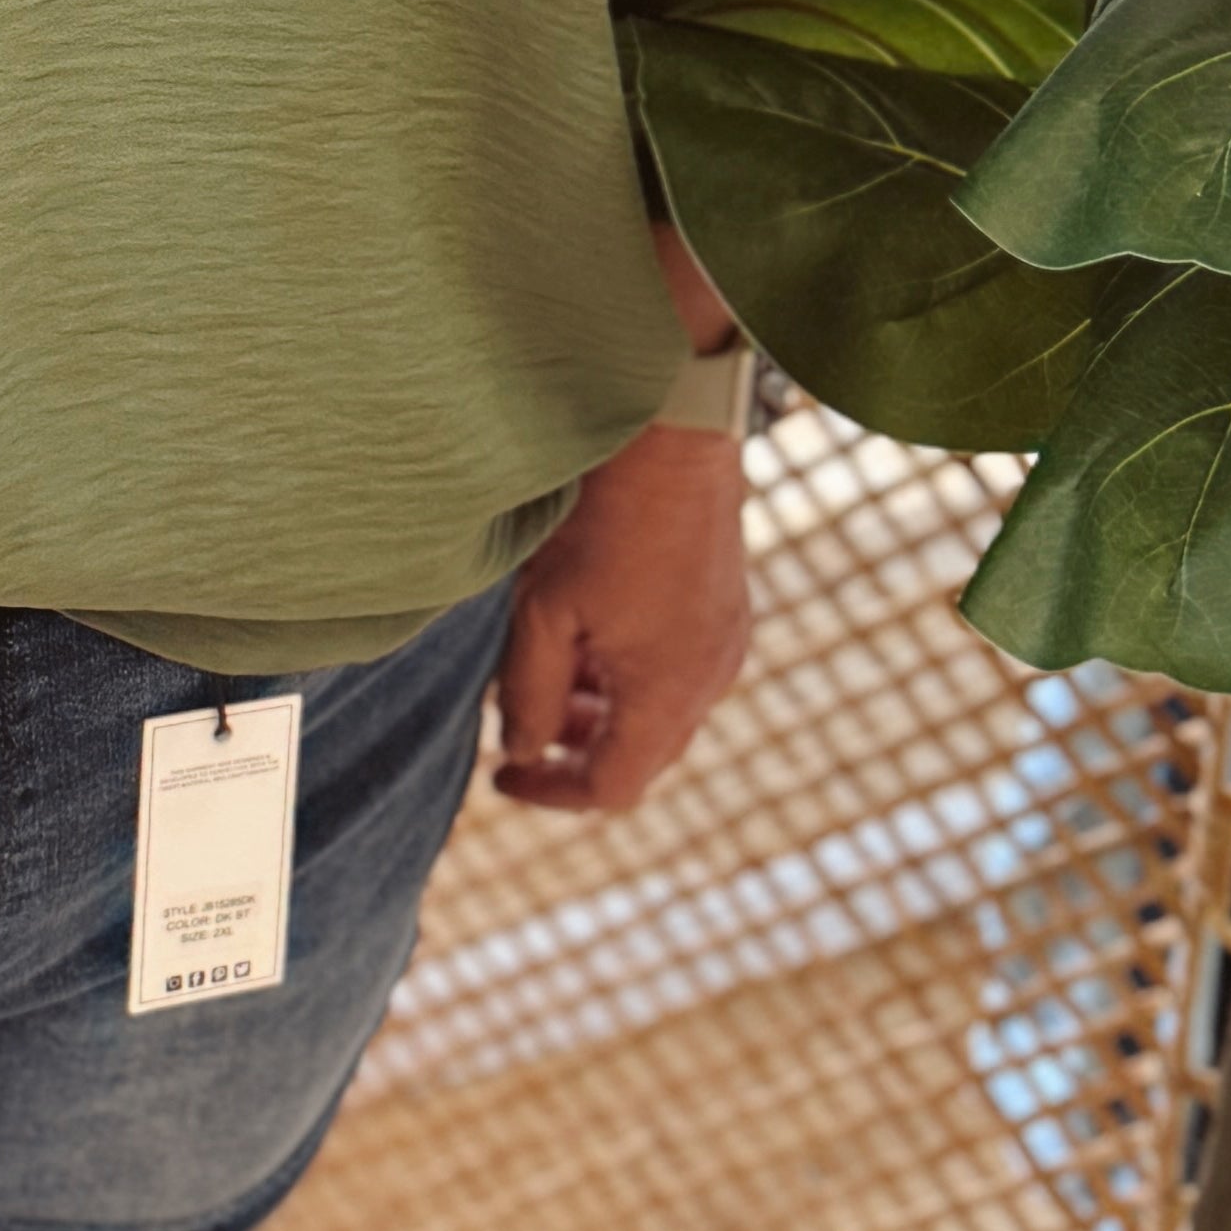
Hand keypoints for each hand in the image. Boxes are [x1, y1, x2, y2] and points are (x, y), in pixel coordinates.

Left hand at [493, 420, 751, 816]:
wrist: (674, 437)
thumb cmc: (605, 519)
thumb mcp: (543, 612)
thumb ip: (529, 694)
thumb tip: (522, 750)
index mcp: (667, 694)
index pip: (610, 787)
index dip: (550, 792)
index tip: (502, 777)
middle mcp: (710, 680)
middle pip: (641, 756)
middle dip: (577, 751)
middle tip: (522, 724)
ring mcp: (727, 645)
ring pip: (662, 715)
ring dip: (605, 712)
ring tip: (554, 674)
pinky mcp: (728, 613)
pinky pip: (681, 674)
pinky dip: (634, 677)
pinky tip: (595, 636)